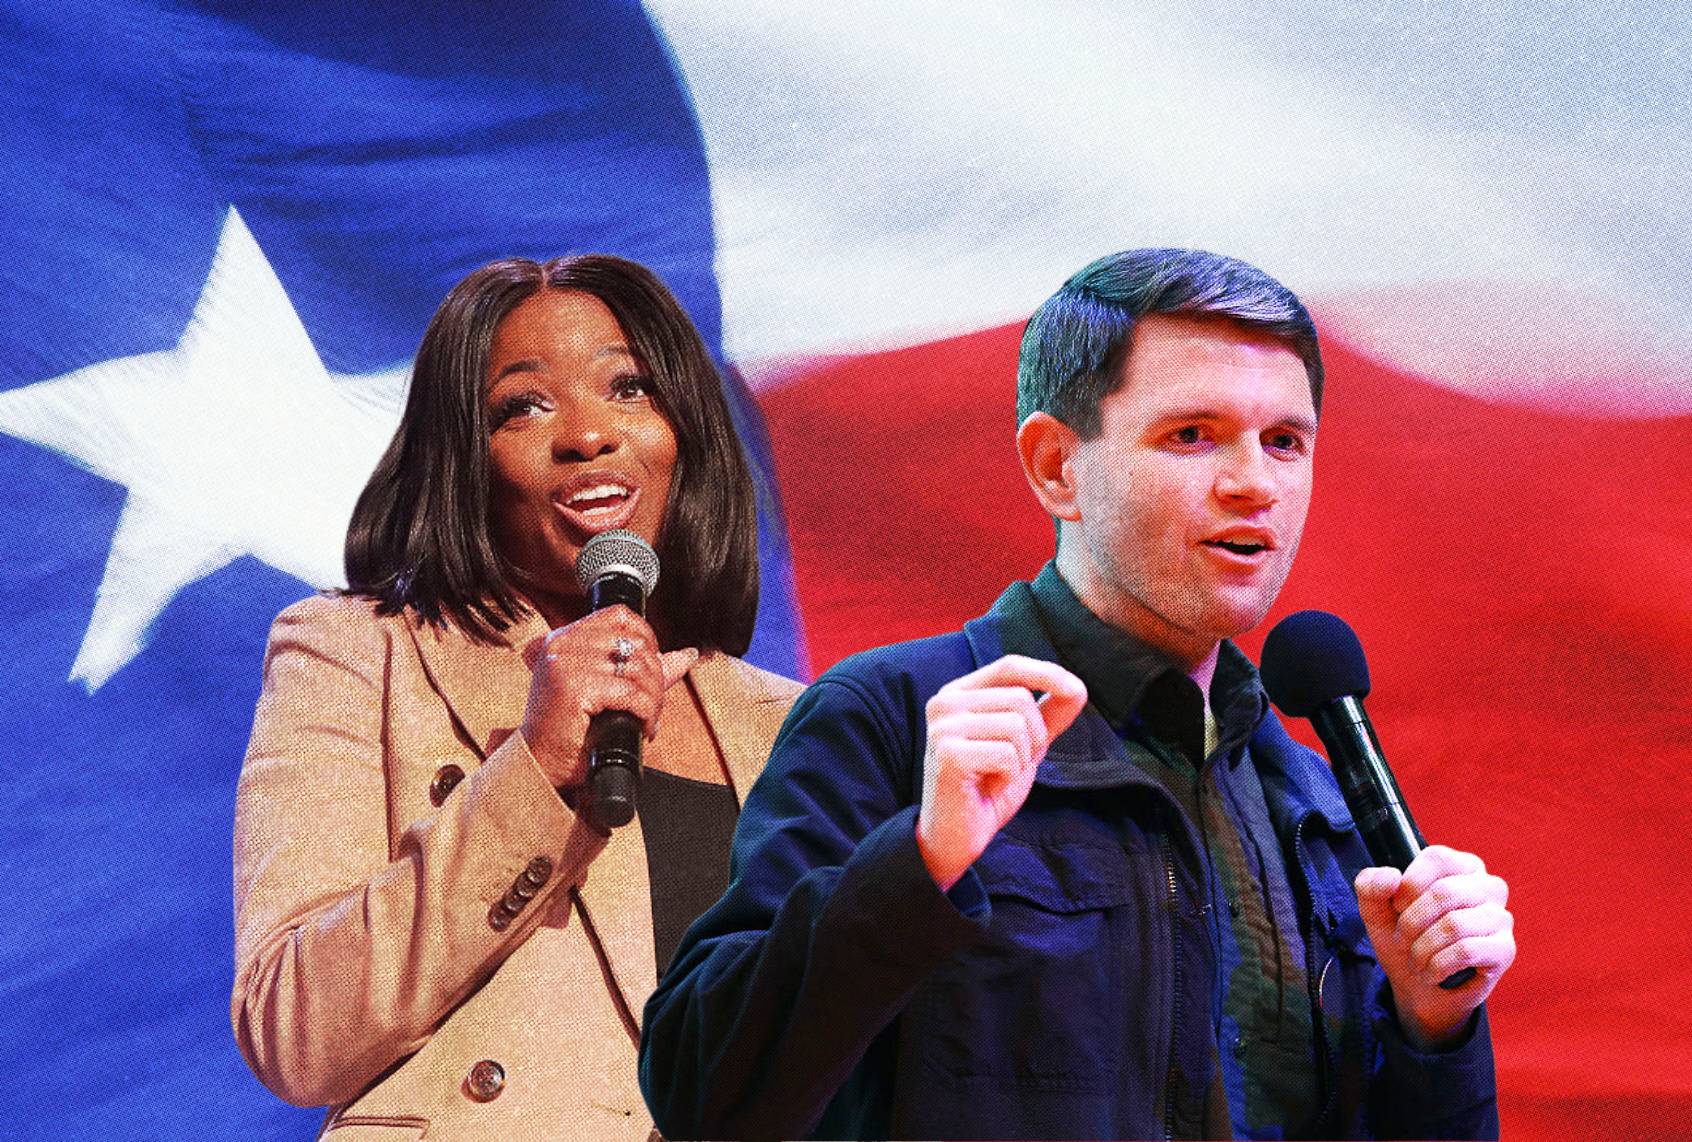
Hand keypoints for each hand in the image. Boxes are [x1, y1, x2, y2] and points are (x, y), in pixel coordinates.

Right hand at [519, 606, 696, 790]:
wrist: (540, 764)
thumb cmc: (570, 731)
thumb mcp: (606, 691)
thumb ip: (643, 670)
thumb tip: (687, 655)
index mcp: (563, 638)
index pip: (620, 616)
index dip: (647, 639)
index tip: (651, 670)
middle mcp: (561, 644)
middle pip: (635, 643)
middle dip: (655, 677)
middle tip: (651, 705)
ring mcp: (565, 663)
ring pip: (637, 668)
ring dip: (653, 698)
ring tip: (647, 719)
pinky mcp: (573, 688)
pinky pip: (631, 693)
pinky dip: (646, 712)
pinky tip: (641, 728)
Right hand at [916, 655, 1087, 891]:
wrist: (957, 836)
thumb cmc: (987, 787)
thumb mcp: (1024, 745)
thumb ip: (1047, 715)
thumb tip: (1077, 687)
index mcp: (959, 693)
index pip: (1009, 666)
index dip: (1047, 673)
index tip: (1076, 690)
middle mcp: (944, 702)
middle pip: (1020, 698)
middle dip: (1033, 737)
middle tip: (1010, 765)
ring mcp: (943, 727)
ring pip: (1017, 726)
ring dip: (1021, 760)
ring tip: (997, 776)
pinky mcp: (948, 754)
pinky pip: (1007, 754)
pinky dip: (1008, 778)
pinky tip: (987, 788)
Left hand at [1354, 845, 1515, 1049]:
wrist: (1418, 987)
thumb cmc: (1403, 939)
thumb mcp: (1376, 910)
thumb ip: (1371, 885)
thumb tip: (1391, 876)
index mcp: (1459, 865)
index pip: (1438, 858)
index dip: (1410, 884)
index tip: (1396, 907)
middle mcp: (1487, 886)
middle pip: (1444, 893)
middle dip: (1411, 923)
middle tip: (1401, 941)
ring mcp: (1500, 918)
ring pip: (1454, 924)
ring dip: (1422, 949)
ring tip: (1416, 959)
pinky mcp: (1505, 949)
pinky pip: (1467, 951)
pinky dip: (1438, 965)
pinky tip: (1433, 973)